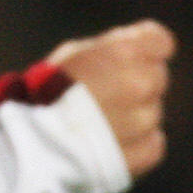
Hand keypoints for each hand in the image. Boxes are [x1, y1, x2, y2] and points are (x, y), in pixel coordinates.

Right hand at [47, 19, 174, 176]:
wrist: (32, 142)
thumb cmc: (46, 92)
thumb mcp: (74, 54)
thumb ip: (110, 48)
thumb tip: (135, 46)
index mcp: (124, 53)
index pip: (160, 41)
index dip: (143, 47)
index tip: (126, 56)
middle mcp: (142, 83)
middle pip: (156, 76)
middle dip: (135, 81)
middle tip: (102, 93)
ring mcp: (146, 120)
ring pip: (152, 110)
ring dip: (133, 113)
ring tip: (98, 122)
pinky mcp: (144, 151)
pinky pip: (153, 141)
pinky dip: (137, 141)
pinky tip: (110, 141)